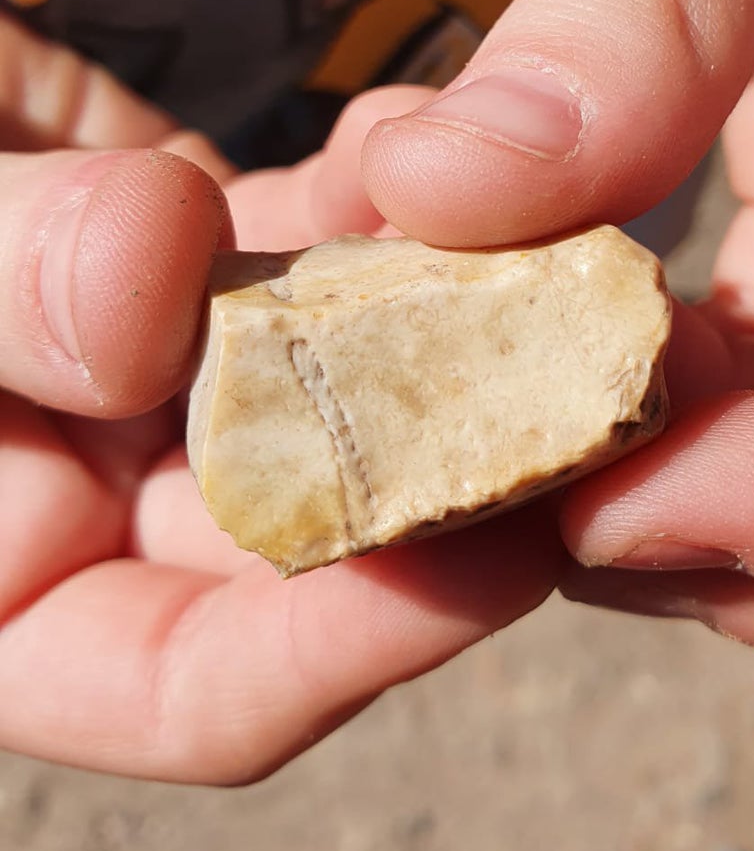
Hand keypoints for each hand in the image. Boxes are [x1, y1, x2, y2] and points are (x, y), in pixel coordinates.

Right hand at [0, 27, 556, 781]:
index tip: (487, 551)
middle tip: (579, 399)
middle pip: (303, 544)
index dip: (329, 647)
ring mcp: (147, 373)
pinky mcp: (194, 257)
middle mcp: (76, 492)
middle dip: (440, 477)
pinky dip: (384, 226)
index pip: (178, 681)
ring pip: (333, 396)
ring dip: (439, 338)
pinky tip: (439, 169)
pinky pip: (318, 263)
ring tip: (551, 275)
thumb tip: (147, 298)